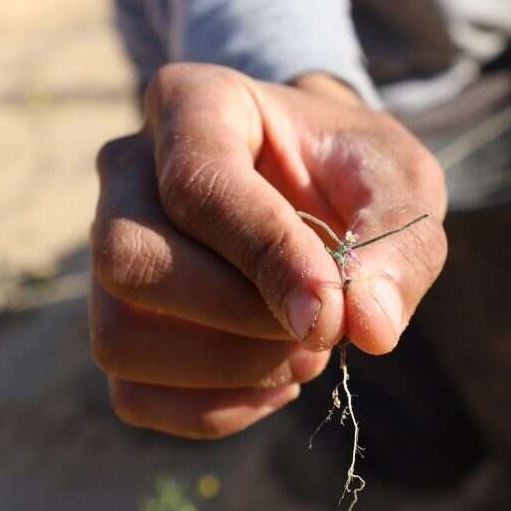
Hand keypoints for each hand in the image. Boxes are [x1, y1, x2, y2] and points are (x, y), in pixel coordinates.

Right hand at [90, 64, 446, 437]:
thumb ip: (399, 241)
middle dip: (240, 318)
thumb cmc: (354, 170)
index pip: (197, 186)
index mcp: (194, 103)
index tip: (332, 313)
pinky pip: (133, 393)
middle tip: (323, 326)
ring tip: (304, 351)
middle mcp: (129, 167)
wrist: (322, 185)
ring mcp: (109, 245)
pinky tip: (273, 377)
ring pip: (119, 335)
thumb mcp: (400, 181)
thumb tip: (367, 326)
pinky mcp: (117, 317)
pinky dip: (216, 407)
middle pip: (131, 261)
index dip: (265, 258)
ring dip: (230, 370)